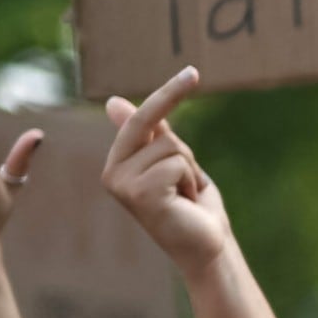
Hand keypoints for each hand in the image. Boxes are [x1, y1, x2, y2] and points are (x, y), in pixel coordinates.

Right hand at [102, 66, 232, 280]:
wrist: (206, 245)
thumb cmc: (191, 205)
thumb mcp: (172, 160)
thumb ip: (151, 132)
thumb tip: (112, 101)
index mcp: (117, 163)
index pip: (138, 119)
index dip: (166, 94)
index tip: (193, 72)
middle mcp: (112, 173)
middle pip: (152, 125)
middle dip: (178, 126)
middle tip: (193, 117)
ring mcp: (122, 185)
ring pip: (171, 146)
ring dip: (189, 170)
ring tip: (185, 194)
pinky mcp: (139, 195)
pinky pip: (177, 164)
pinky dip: (190, 181)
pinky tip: (184, 202)